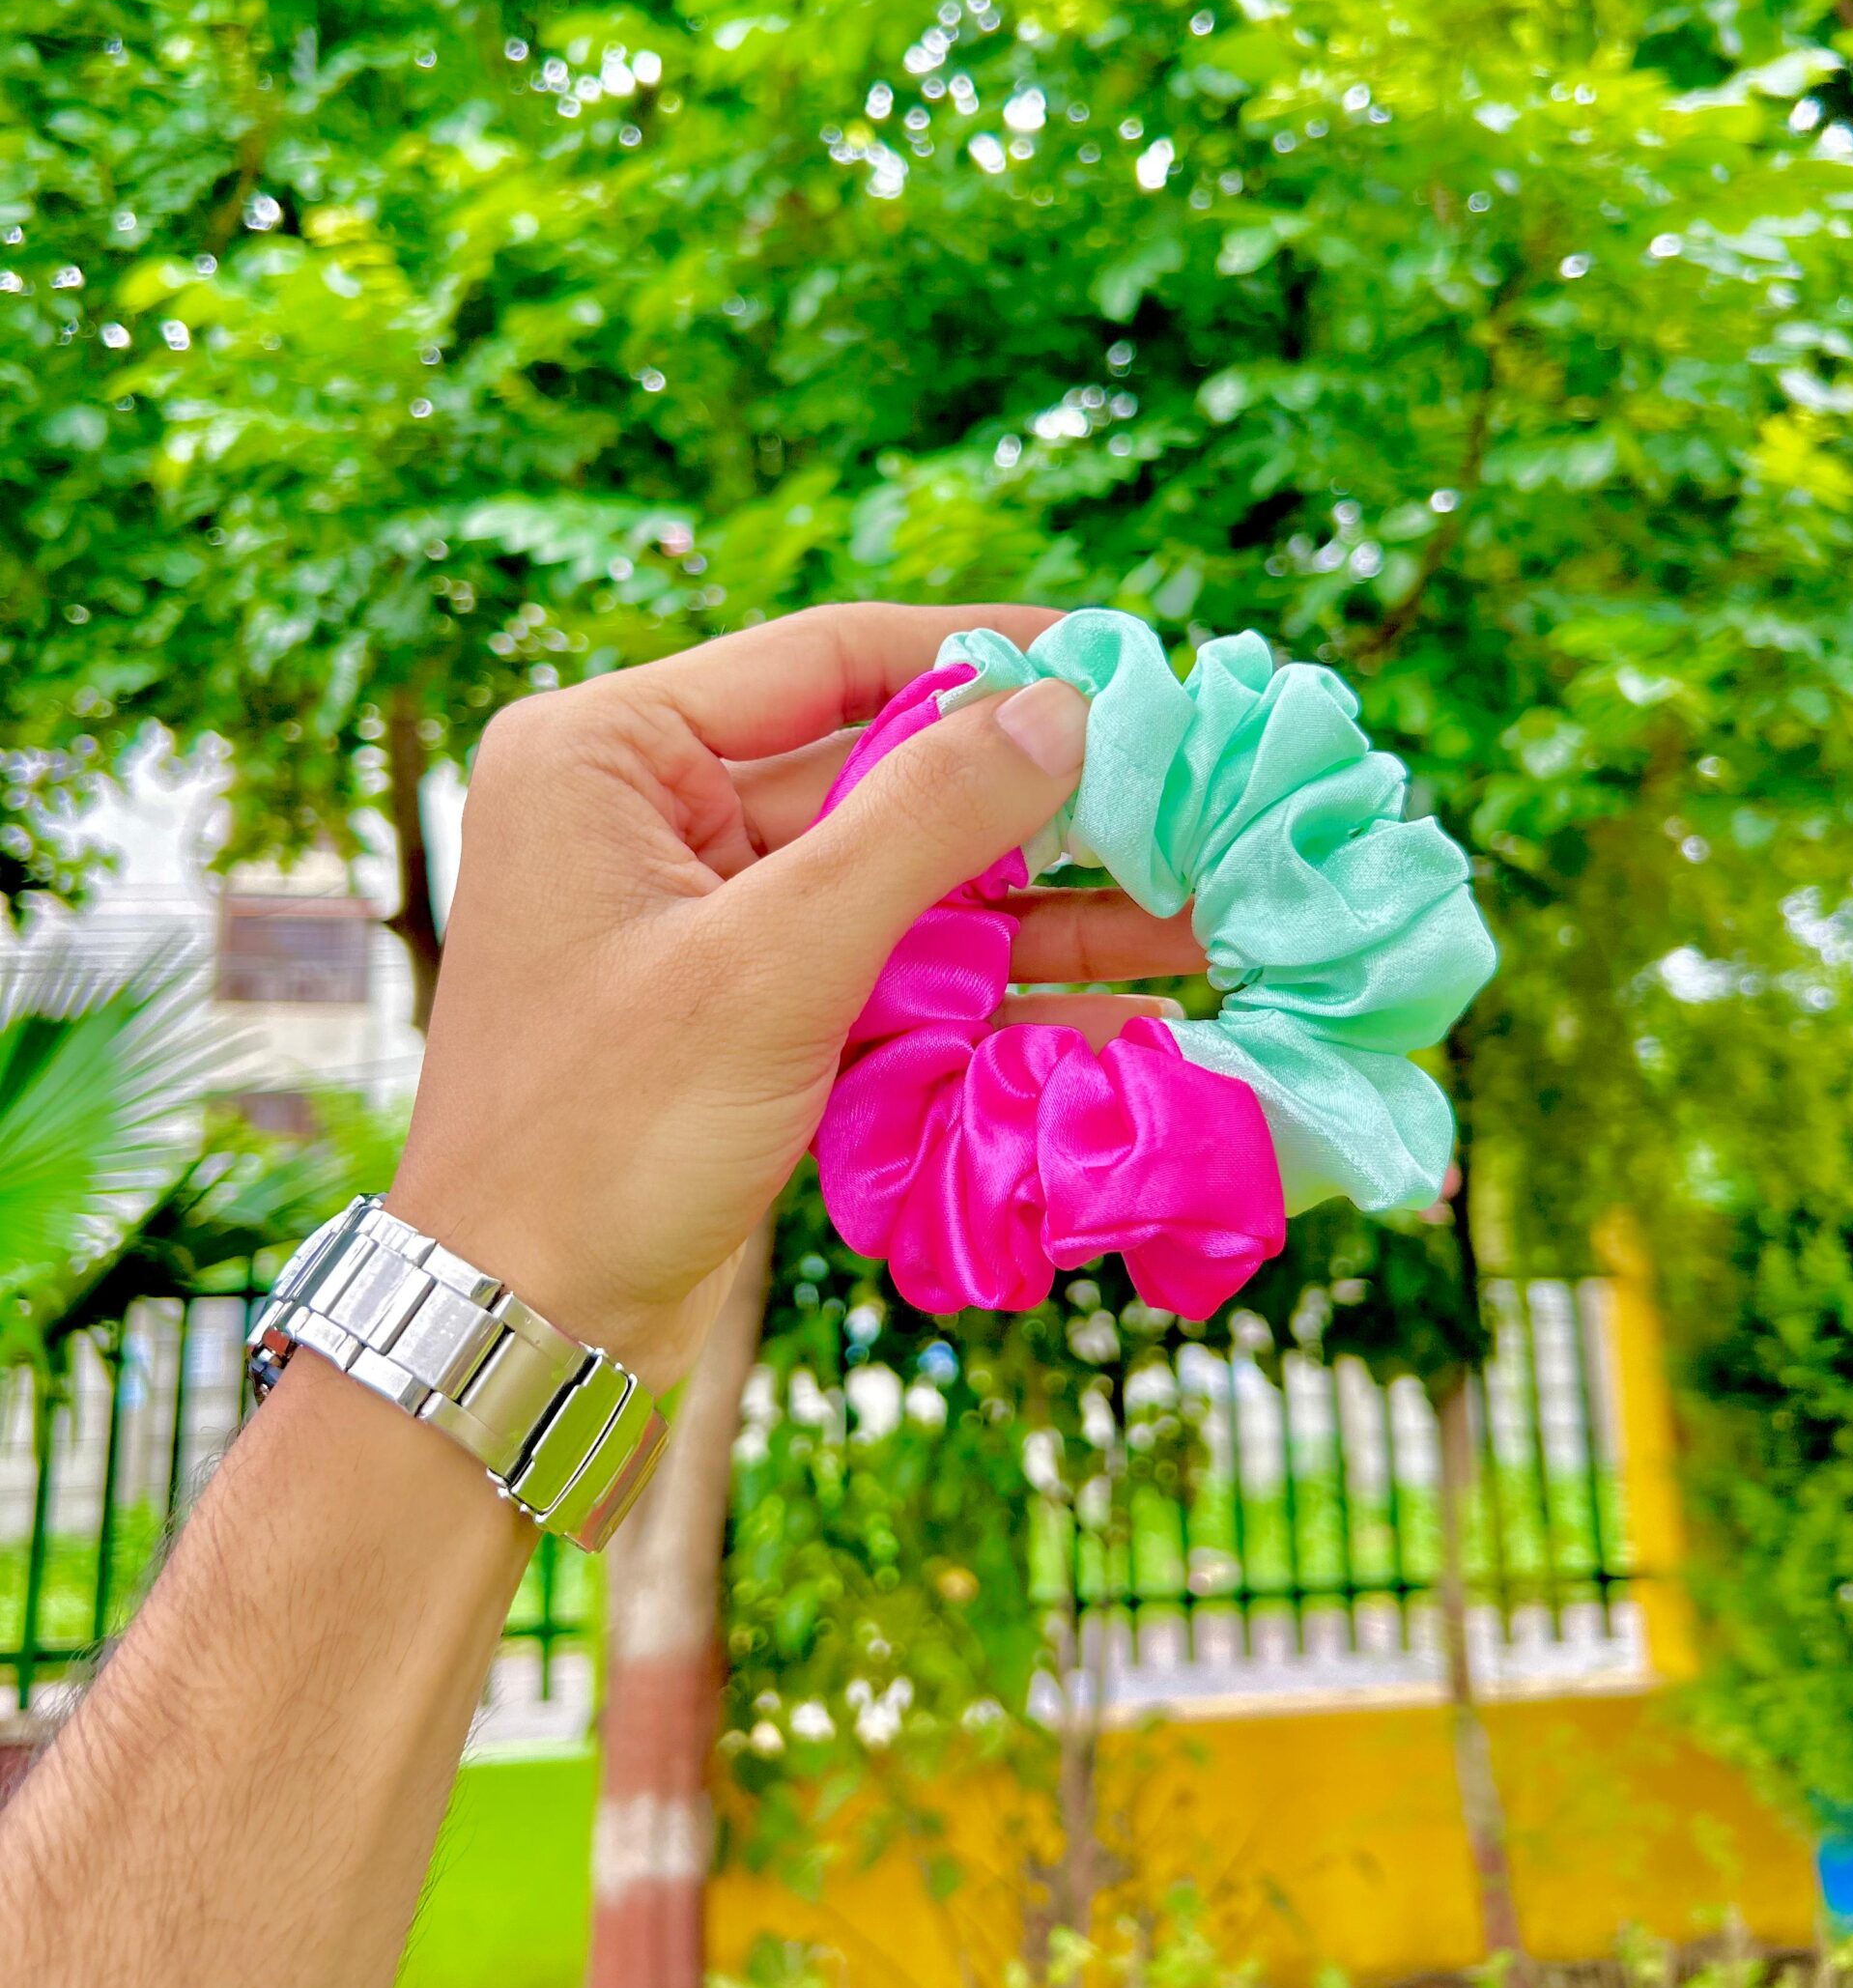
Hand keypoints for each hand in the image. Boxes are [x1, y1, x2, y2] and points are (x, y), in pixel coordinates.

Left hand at [390, 602, 1204, 1389]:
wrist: (519, 1335)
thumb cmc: (607, 1134)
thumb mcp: (772, 963)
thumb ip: (924, 822)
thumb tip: (1062, 707)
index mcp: (609, 755)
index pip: (828, 658)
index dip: (983, 652)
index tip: (1122, 661)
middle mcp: (652, 815)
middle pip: (882, 772)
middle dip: (1037, 802)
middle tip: (1190, 800)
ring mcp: (704, 918)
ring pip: (903, 882)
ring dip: (1041, 907)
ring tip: (1198, 912)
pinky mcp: (748, 1011)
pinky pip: (889, 969)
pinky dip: (991, 993)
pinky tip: (1121, 1012)